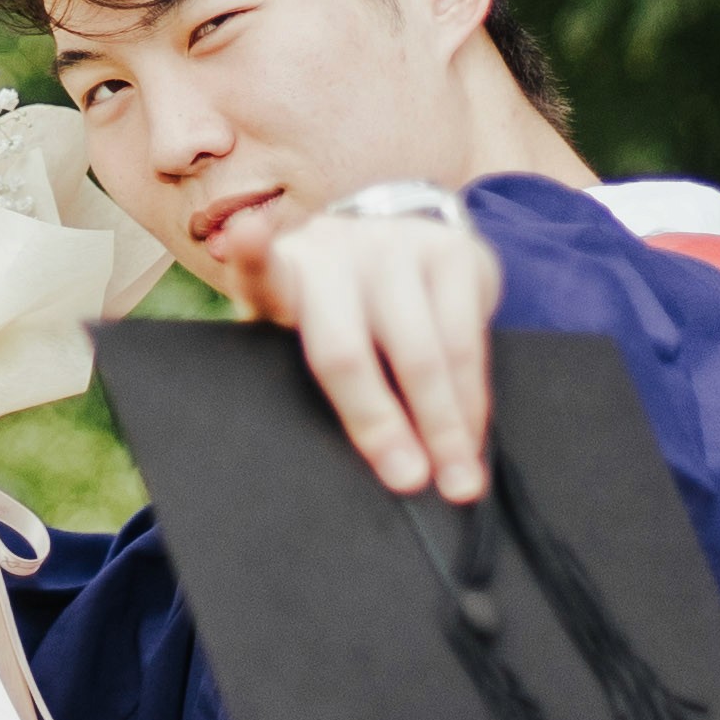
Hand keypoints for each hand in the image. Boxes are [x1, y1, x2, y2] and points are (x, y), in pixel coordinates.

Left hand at [223, 208, 499, 500]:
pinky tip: (474, 437)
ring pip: (418, 351)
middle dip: (378, 421)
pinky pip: (465, 340)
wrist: (407, 251)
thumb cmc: (344, 317)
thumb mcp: (307, 333)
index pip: (259, 273)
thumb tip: (321, 472)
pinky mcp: (450, 249)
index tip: (245, 237)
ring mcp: (392, 243)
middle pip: (345, 347)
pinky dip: (471, 401)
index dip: (250, 257)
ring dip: (443, 426)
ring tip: (457, 481)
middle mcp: (332, 250)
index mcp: (282, 276)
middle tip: (407, 481)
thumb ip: (301, 372)